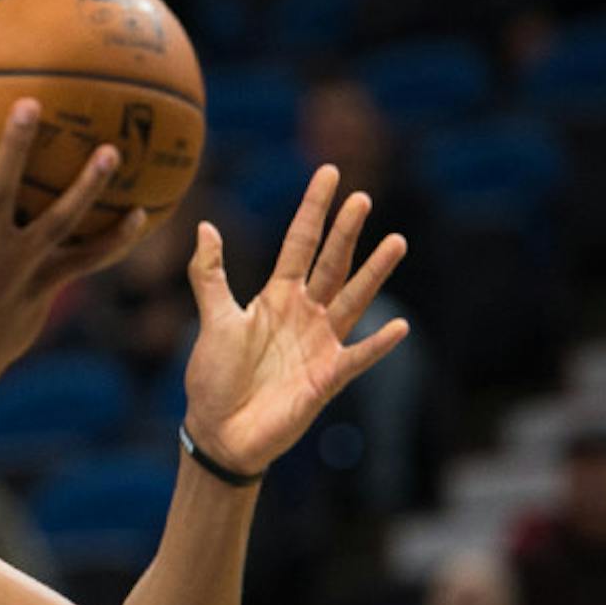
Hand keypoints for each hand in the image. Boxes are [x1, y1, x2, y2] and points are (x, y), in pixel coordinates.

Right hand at [0, 85, 147, 405]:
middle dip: (16, 148)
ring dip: (87, 188)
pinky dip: (114, 240)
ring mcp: (17, 269)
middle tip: (33, 103)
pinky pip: (86, 261)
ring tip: (111, 152)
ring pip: (58, 223)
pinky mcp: (44, 287)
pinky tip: (141, 211)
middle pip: (2, 191)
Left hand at [182, 165, 408, 473]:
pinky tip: (399, 325)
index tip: (329, 173)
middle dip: (346, 232)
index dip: (313, 209)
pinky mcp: (328, 377)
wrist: (219, 431)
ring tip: (396, 241)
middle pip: (331, 264)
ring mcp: (320, 344)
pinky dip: (378, 344)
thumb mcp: (212, 320)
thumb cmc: (215, 378)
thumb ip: (210, 275)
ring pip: (352, 299)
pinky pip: (358, 356)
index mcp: (276, 297)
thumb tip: (206, 225)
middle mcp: (304, 314)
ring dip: (373, 272)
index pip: (299, 243)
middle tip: (363, 197)